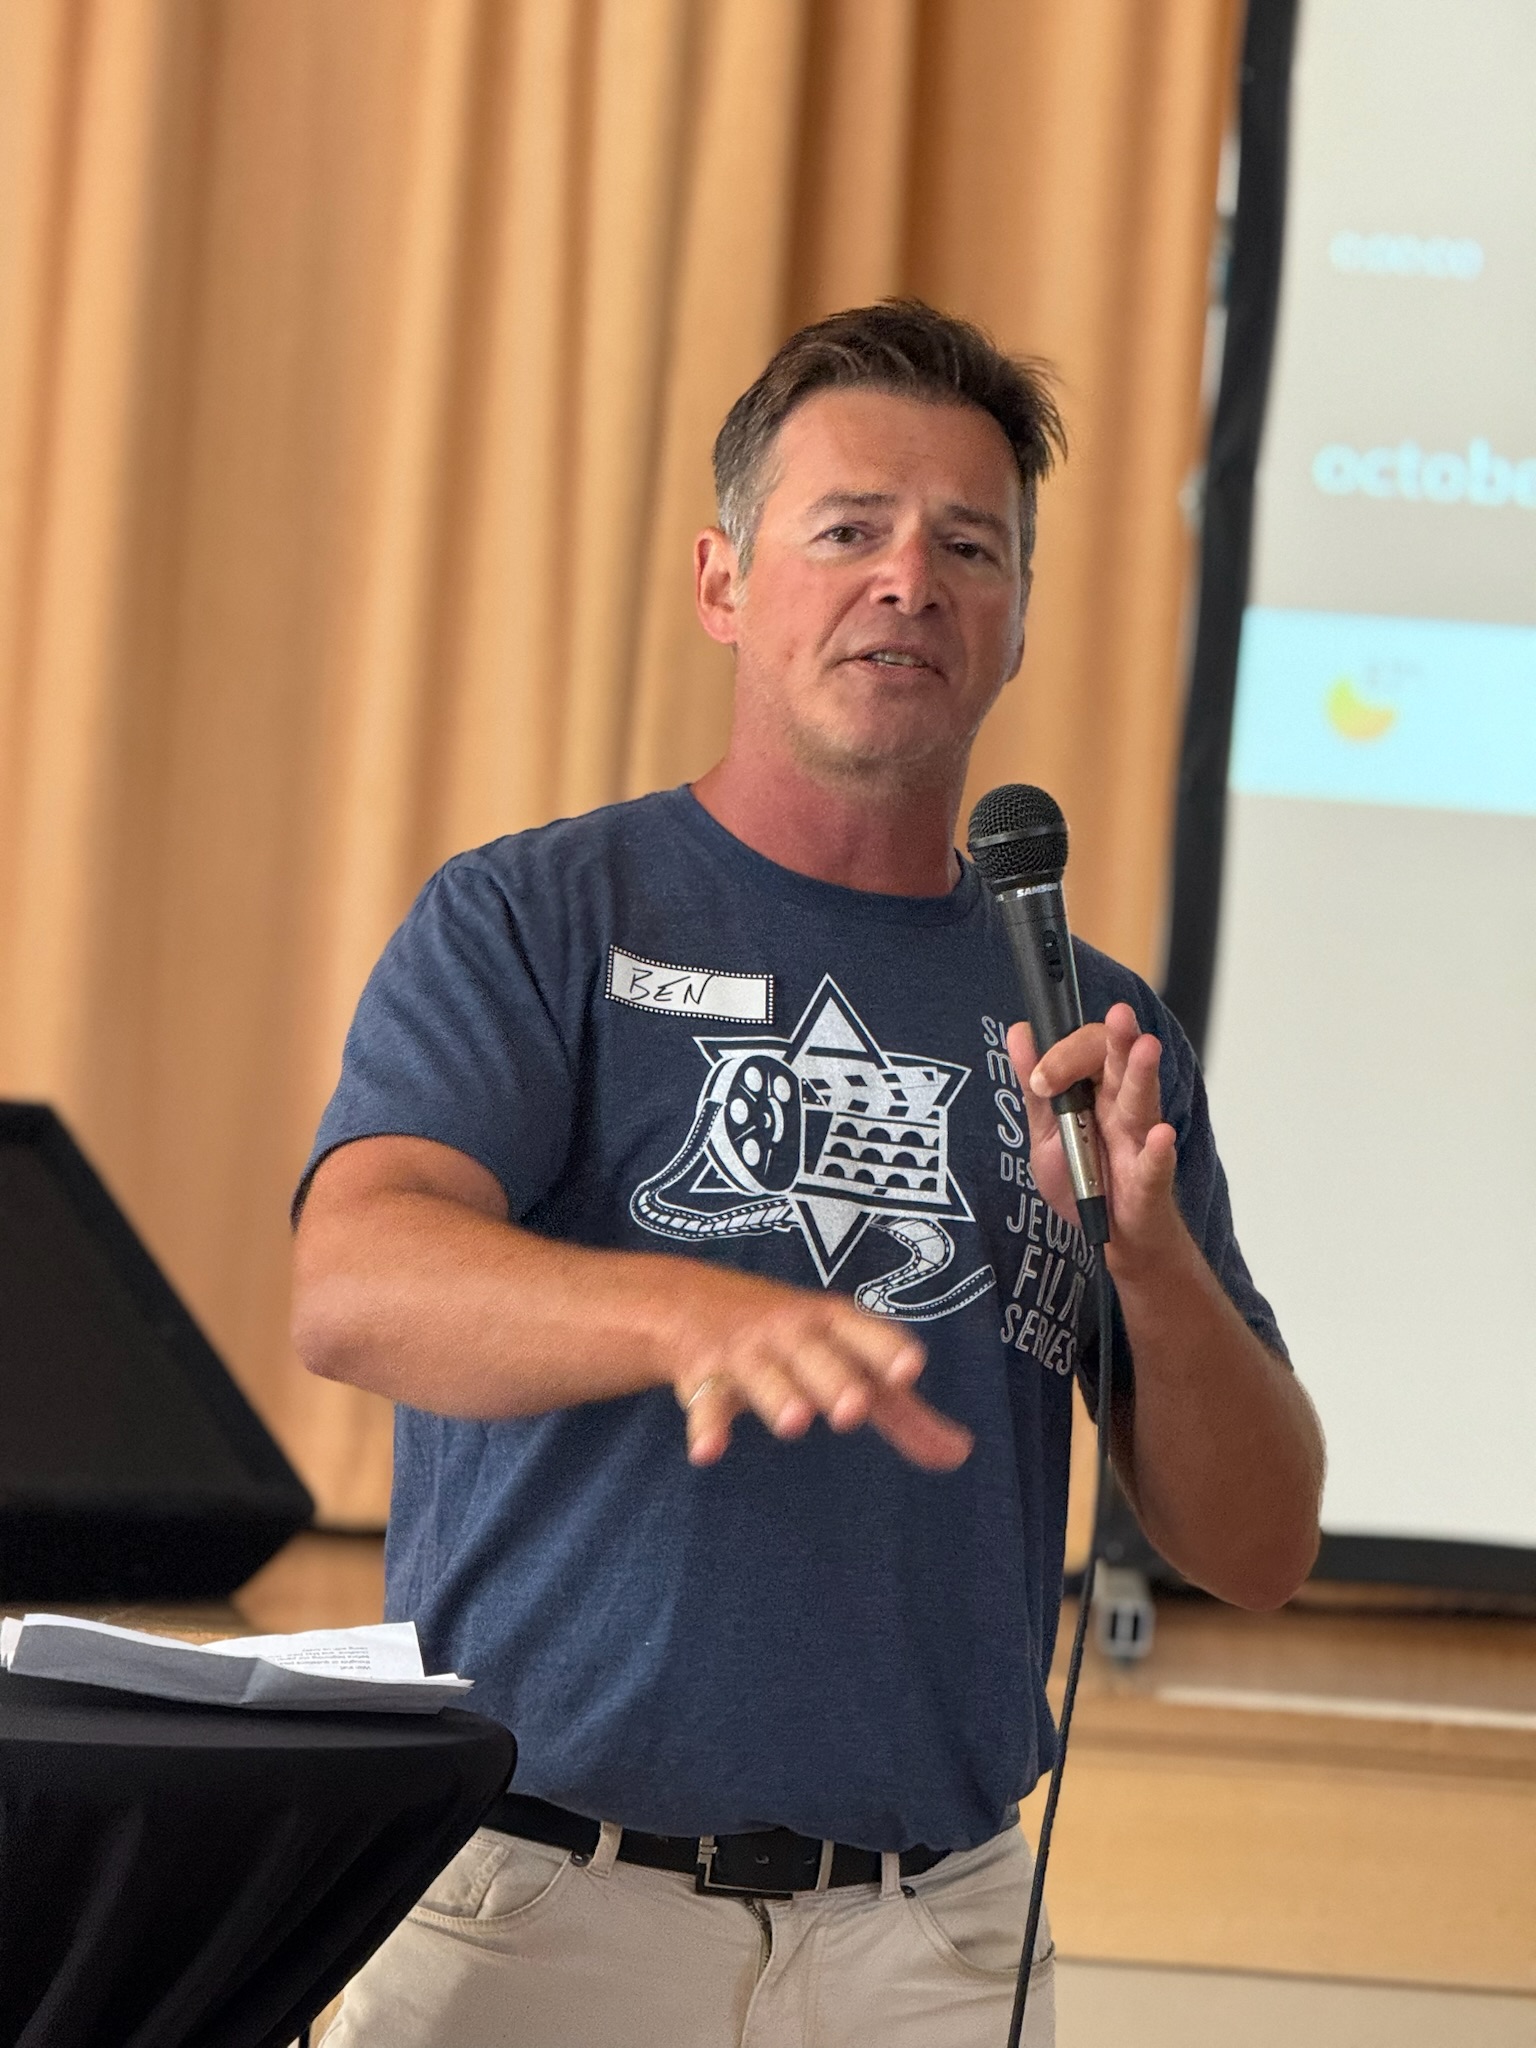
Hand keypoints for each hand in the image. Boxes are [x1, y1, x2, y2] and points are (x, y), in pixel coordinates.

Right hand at [668, 1270, 972, 1470]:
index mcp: (833, 1324)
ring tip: (797, 1421)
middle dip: (835, 1379)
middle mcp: (791, 1332)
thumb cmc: (792, 1337)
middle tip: (855, 1408)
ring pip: (764, 1375)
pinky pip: (705, 1402)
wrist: (687, 1298)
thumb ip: (902, 1411)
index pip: (864, 1332)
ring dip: (779, 1396)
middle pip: (816, 1356)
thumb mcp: (847, 1360)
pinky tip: (709, 1452)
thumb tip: (960, 1455)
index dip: (887, 1348)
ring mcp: (745, 1352)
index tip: (910, 1370)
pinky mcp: (703, 1375)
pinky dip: (706, 1425)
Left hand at [1007, 1002, 1181, 1269]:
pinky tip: (1161, 1136)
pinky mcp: (1150, 1181)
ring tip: (1146, 1047)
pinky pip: (1154, 1164)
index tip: (1040, 1079)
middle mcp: (1121, 1108)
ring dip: (1143, 1075)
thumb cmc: (1084, 1178)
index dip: (1062, 1056)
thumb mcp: (1045, 1132)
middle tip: (1119, 1015)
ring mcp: (1139, 1141)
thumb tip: (1020, 1032)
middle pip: (1121, 1066)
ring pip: (1142, 1103)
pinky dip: (1158, 1151)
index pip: (1087, 1053)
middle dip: (1118, 1039)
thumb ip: (1035, 1087)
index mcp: (1097, 1091)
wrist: (1108, 1235)